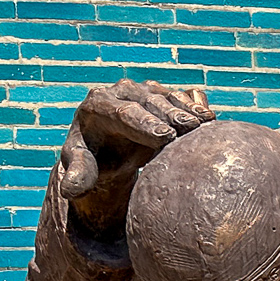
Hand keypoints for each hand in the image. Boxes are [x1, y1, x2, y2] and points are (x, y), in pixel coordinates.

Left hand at [59, 80, 213, 235]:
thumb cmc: (92, 159)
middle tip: (189, 128)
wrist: (106, 147)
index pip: (121, 112)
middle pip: (147, 100)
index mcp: (97, 105)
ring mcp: (143, 92)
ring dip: (186, 109)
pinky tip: (209, 117)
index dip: (144, 123)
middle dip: (169, 113)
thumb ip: (77, 175)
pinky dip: (194, 104)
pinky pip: (179, 96)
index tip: (164, 137)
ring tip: (206, 122)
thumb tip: (70, 189)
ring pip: (165, 95)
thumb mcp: (80, 168)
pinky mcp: (162, 97)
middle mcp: (121, 91)